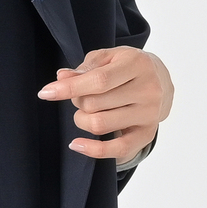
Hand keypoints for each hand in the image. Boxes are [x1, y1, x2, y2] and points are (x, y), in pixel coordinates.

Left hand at [37, 46, 172, 164]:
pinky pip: (117, 149)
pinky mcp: (147, 134)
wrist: (161, 80)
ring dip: (81, 119)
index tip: (45, 93)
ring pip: (100, 125)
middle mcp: (148, 90)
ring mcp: (149, 114)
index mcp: (138, 64)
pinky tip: (76, 144)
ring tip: (86, 111)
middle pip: (95, 104)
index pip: (98, 81)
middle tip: (81, 96)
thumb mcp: (108, 57)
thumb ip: (85, 67)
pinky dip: (93, 150)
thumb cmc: (127, 66)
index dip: (69, 88)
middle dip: (77, 101)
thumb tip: (62, 78)